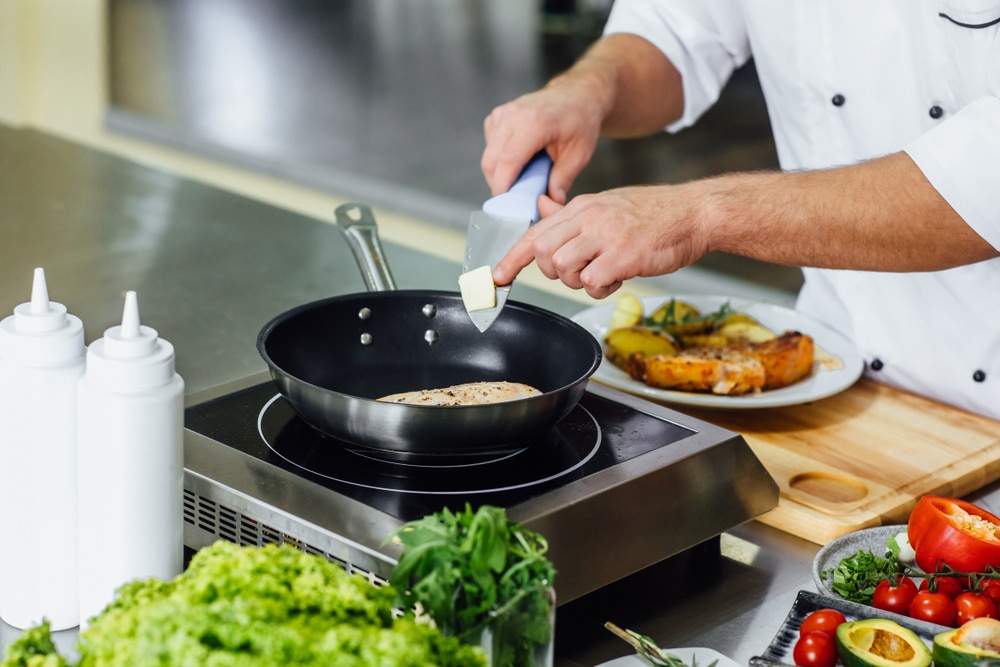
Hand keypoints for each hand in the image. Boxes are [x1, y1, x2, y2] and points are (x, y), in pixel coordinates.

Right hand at [481, 83, 604, 204]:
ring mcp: (502, 114)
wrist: (577, 95)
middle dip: (500, 186)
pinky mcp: (497, 116)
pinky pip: (490, 146)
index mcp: (535, 123)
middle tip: (517, 201)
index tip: (507, 209)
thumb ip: (563, 180)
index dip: (503, 188)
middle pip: (491, 162)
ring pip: (488, 156)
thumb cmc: (580, 122)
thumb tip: (551, 204)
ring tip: (522, 179)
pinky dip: (499, 160)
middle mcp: (513, 115)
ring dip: (499, 174)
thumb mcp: (579, 153)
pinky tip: (519, 160)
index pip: (507, 162)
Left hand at [492, 184, 710, 298]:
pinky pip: (592, 282)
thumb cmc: (654, 214)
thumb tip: (542, 206)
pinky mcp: (623, 254)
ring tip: (605, 273)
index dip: (512, 258)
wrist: (694, 213)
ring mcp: (605, 235)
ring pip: (564, 269)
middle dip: (554, 272)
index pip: (535, 232)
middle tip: (580, 272)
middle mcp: (589, 218)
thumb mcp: (607, 204)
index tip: (496, 278)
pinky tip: (620, 277)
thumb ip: (572, 213)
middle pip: (544, 253)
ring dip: (579, 281)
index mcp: (582, 207)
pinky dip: (602, 288)